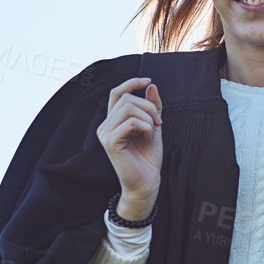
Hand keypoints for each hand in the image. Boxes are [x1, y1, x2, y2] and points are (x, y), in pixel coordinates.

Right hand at [99, 78, 162, 220]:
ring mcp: (105, 133)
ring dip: (148, 117)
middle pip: (126, 98)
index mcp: (113, 121)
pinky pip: (131, 122)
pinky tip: (148, 137)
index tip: (148, 81)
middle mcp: (104, 125)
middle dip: (148, 106)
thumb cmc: (148, 158)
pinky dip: (145, 126)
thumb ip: (152, 107)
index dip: (131, 83)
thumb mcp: (154, 126)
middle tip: (159, 122)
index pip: (117, 93)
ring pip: (128, 108)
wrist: (147, 182)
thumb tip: (151, 85)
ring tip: (153, 131)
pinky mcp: (110, 142)